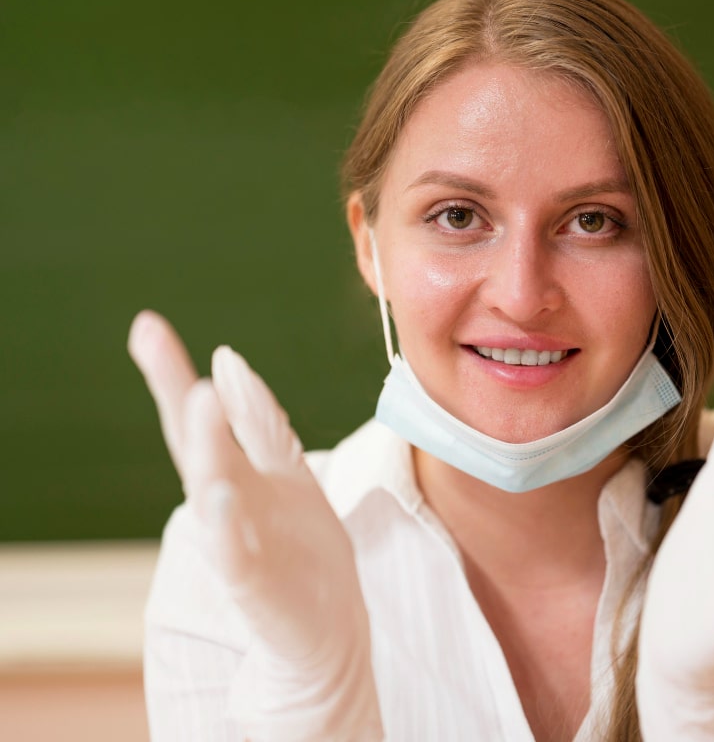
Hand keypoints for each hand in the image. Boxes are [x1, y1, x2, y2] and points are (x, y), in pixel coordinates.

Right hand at [129, 309, 381, 739]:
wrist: (330, 626)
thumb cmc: (303, 546)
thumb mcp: (285, 469)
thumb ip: (256, 420)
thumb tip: (226, 359)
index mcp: (238, 472)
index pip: (203, 417)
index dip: (175, 373)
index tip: (146, 324)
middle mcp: (230, 502)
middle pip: (198, 445)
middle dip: (183, 397)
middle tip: (155, 341)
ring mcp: (239, 543)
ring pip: (215, 491)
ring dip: (207, 448)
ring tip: (201, 400)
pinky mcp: (256, 585)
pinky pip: (236, 555)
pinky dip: (226, 529)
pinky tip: (224, 498)